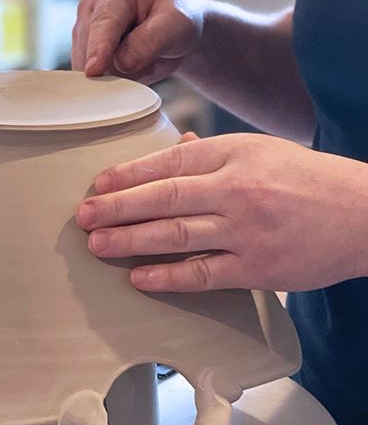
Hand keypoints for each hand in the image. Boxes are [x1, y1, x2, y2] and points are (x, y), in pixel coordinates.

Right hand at [72, 0, 203, 82]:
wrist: (172, 33)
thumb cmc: (174, 20)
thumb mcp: (175, 25)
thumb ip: (150, 41)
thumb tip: (122, 63)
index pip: (103, 22)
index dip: (98, 48)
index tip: (94, 70)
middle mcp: (94, 7)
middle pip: (90, 48)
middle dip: (115, 66)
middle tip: (147, 61)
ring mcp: (85, 31)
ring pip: (88, 66)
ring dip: (115, 75)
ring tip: (139, 61)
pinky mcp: (84, 53)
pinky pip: (92, 78)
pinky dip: (111, 81)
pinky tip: (127, 69)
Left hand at [76, 133, 367, 291]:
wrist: (364, 213)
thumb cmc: (307, 180)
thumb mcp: (259, 150)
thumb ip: (211, 153)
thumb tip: (170, 147)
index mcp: (235, 154)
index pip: (169, 162)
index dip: (128, 175)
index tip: (98, 184)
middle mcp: (236, 189)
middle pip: (163, 198)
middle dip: (117, 207)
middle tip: (84, 216)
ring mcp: (246, 230)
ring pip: (175, 235)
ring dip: (130, 240)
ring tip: (98, 244)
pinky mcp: (256, 268)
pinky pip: (202, 273)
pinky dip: (167, 276)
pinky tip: (138, 278)